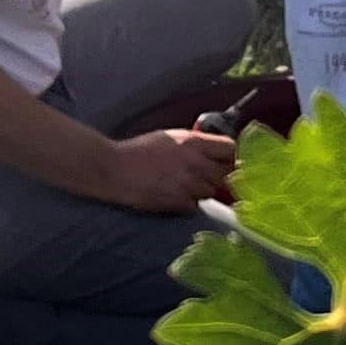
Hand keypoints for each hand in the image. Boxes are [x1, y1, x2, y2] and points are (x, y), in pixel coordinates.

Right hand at [108, 126, 239, 212]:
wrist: (114, 168)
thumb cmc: (138, 151)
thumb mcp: (169, 138)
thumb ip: (193, 144)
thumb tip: (212, 151)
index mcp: (193, 142)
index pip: (230, 149)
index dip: (231, 157)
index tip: (226, 162)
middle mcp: (194, 162)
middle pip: (225, 174)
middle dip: (217, 176)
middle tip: (203, 177)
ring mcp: (187, 183)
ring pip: (211, 191)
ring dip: (202, 191)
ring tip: (184, 186)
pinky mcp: (177, 201)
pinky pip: (195, 206)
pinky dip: (188, 204)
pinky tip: (174, 197)